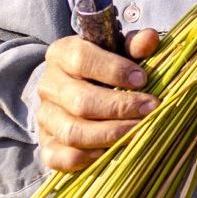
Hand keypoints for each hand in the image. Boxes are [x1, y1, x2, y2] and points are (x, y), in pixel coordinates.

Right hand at [35, 27, 161, 173]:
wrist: (81, 92)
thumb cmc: (105, 68)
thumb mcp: (119, 50)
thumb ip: (134, 45)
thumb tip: (150, 39)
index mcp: (61, 54)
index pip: (81, 58)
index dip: (114, 70)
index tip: (143, 79)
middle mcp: (48, 85)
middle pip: (81, 100)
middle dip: (120, 107)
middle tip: (151, 109)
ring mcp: (45, 117)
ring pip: (73, 132)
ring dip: (110, 134)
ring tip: (139, 132)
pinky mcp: (46, 145)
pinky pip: (60, 157)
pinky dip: (87, 158)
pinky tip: (112, 152)